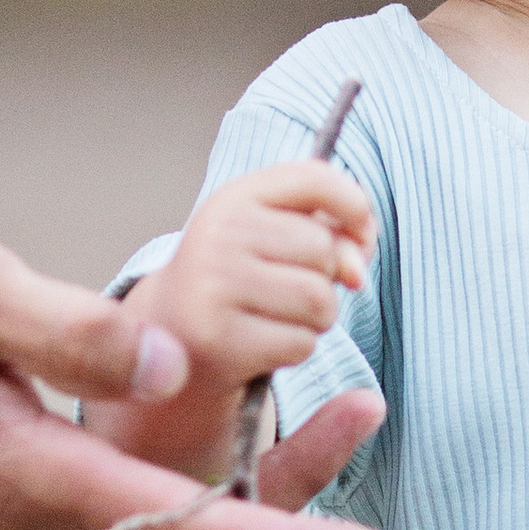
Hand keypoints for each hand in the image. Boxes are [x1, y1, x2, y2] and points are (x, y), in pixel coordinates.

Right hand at [130, 159, 372, 400]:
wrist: (169, 335)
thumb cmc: (237, 281)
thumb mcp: (274, 241)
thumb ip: (330, 236)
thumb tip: (357, 272)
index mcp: (232, 200)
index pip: (314, 179)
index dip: (354, 204)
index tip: (359, 230)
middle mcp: (218, 235)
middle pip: (323, 249)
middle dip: (326, 277)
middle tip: (288, 289)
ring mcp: (215, 287)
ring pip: (318, 299)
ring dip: (316, 318)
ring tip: (279, 316)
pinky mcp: (219, 340)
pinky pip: (300, 343)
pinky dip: (296, 349)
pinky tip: (263, 344)